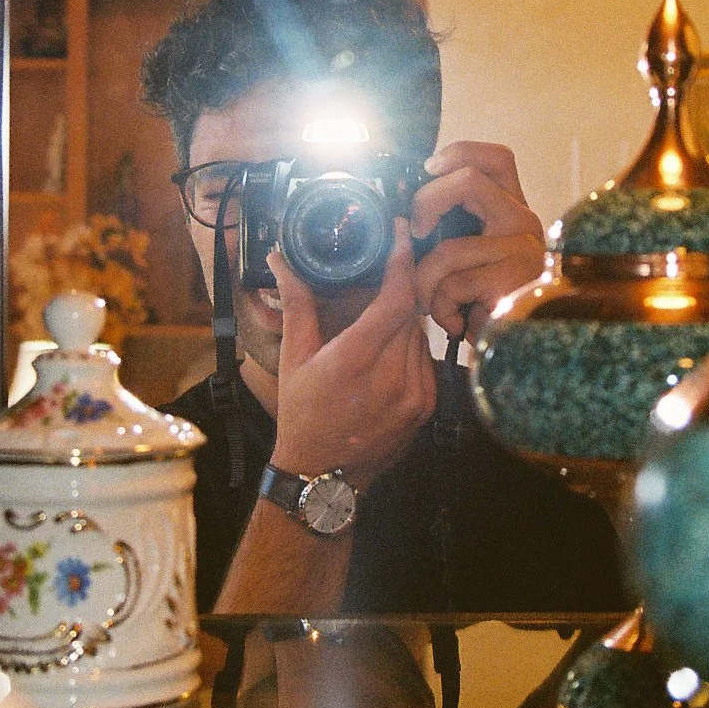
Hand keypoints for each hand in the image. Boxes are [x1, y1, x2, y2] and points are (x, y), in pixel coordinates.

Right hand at [268, 218, 436, 488]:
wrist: (322, 477)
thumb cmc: (302, 415)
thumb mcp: (293, 358)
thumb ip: (297, 304)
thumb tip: (282, 261)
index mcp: (355, 361)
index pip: (396, 297)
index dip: (402, 259)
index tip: (401, 231)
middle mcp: (392, 378)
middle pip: (409, 311)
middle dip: (396, 290)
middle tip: (380, 276)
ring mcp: (415, 395)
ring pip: (419, 334)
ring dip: (401, 321)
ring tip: (374, 326)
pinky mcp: (426, 407)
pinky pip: (426, 359)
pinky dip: (409, 348)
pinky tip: (385, 357)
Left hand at [411, 141, 546, 339]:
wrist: (513, 354)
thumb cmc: (484, 306)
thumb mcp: (466, 258)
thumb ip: (449, 228)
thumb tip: (404, 213)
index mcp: (512, 212)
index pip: (496, 158)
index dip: (459, 152)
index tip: (428, 170)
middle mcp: (523, 223)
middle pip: (468, 179)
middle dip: (426, 202)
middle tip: (417, 231)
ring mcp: (521, 250)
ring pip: (447, 246)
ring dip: (425, 282)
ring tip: (434, 303)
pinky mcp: (511, 280)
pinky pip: (452, 283)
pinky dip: (440, 307)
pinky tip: (455, 321)